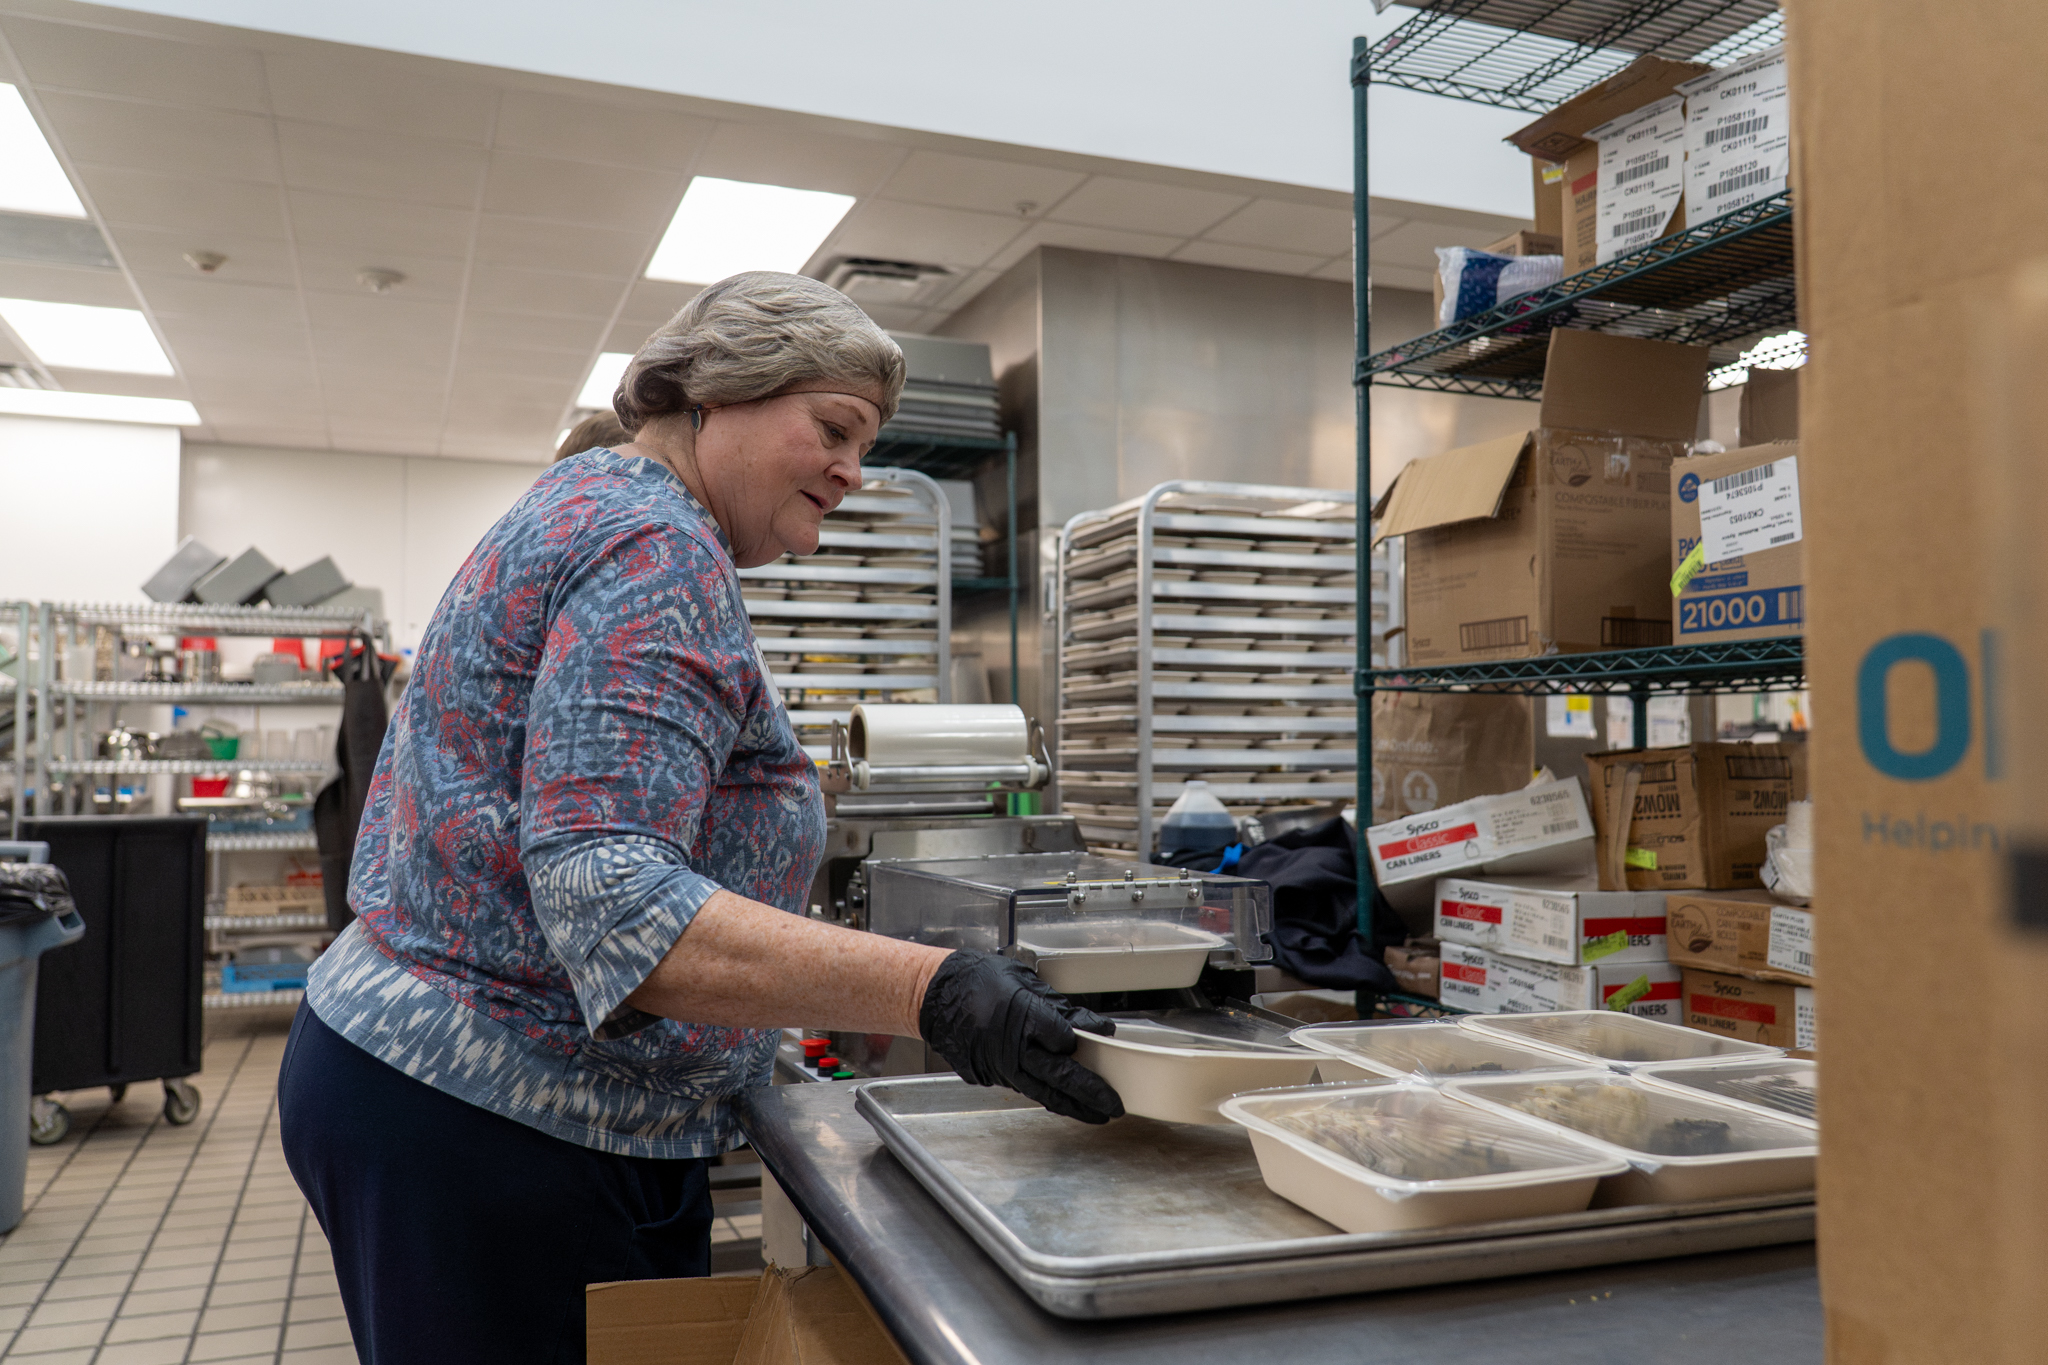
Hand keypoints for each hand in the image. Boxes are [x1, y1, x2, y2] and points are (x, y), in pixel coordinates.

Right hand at [917, 950, 1124, 1123]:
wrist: (935, 994)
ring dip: (1072, 1105)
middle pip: (1060, 1076)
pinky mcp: (990, 1075)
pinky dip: (1048, 1096)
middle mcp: (1011, 1047)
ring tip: (1096, 1114)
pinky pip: (1025, 1088)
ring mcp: (999, 1066)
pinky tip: (1064, 1100)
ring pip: (1043, 1091)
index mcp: (1021, 1017)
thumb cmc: (975, 980)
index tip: (1103, 1036)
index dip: (1084, 1039)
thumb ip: (1056, 1007)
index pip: (1064, 1038)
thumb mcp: (1022, 980)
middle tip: (1113, 1104)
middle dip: (1091, 1092)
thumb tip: (1088, 1025)